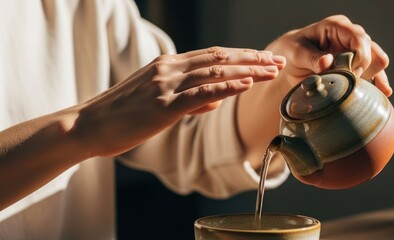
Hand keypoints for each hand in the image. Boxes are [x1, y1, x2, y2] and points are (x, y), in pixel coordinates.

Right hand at [74, 47, 285, 156]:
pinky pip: (200, 93)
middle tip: (277, 60)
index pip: (212, 55)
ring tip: (271, 70)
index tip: (264, 58)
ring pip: (214, 72)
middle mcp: (168, 69)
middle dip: (252, 58)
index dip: (241, 55)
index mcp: (167, 66)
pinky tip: (246, 84)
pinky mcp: (162, 105)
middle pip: (219, 58)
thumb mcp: (155, 102)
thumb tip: (213, 101)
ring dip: (247, 70)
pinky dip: (225, 87)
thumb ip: (187, 99)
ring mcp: (165, 86)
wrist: (88, 126)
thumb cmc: (121, 116)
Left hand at [266, 15, 391, 95]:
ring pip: (378, 61)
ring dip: (371, 76)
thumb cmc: (292, 52)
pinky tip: (383, 92)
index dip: (359, 56)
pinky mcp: (358, 65)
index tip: (350, 73)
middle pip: (372, 50)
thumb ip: (311, 57)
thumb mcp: (296, 53)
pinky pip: (376, 72)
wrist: (290, 62)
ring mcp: (356, 50)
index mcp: (337, 27)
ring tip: (358, 90)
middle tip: (347, 83)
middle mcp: (350, 36)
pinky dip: (378, 83)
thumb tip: (327, 62)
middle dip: (363, 69)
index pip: (359, 37)